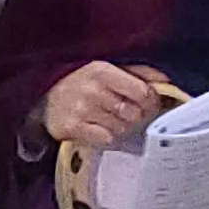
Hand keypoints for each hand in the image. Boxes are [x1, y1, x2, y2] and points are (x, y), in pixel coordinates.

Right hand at [40, 61, 162, 151]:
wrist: (42, 99)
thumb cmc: (80, 82)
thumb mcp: (105, 69)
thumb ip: (137, 72)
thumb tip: (165, 81)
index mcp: (102, 71)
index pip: (142, 92)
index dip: (150, 101)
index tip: (147, 104)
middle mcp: (93, 90)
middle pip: (134, 113)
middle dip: (136, 116)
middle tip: (128, 114)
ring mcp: (82, 110)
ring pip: (122, 128)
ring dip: (122, 127)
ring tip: (112, 121)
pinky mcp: (73, 127)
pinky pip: (106, 139)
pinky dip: (108, 137)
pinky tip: (100, 129)